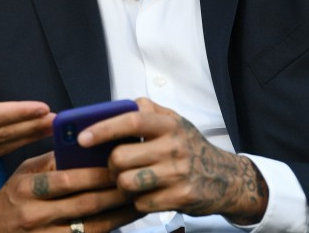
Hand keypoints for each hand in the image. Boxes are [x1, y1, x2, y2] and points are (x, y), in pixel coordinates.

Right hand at [0, 152, 138, 231]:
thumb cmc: (12, 199)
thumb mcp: (23, 173)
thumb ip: (51, 160)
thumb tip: (84, 145)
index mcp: (28, 187)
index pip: (67, 179)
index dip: (96, 173)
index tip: (119, 164)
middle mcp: (35, 214)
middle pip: (84, 203)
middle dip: (115, 192)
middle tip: (137, 181)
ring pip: (91, 226)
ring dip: (119, 214)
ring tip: (139, 202)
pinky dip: (108, 230)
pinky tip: (122, 221)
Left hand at [79, 98, 267, 223]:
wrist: (227, 178)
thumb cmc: (191, 147)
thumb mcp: (173, 121)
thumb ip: (146, 110)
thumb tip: (114, 106)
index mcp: (168, 124)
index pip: (131, 120)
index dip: (102, 129)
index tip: (81, 137)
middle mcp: (174, 146)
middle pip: (120, 158)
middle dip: (110, 165)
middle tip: (115, 166)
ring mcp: (179, 173)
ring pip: (127, 182)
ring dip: (122, 185)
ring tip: (130, 180)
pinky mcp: (182, 197)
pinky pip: (142, 203)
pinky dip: (138, 201)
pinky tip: (147, 194)